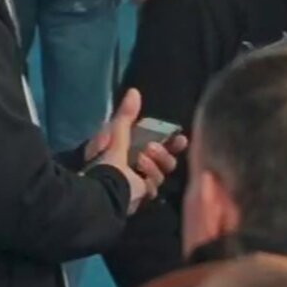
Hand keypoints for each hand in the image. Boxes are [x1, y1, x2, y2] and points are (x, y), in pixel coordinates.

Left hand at [85, 87, 183, 210]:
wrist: (106, 193)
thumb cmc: (108, 161)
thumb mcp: (117, 134)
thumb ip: (127, 114)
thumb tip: (134, 91)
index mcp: (129, 146)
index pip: (156, 140)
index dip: (170, 140)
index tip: (180, 138)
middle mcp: (134, 162)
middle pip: (163, 158)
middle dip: (163, 154)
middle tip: (155, 149)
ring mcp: (138, 180)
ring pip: (161, 173)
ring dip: (154, 166)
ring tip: (141, 161)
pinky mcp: (140, 195)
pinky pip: (154, 188)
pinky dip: (150, 183)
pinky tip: (143, 182)